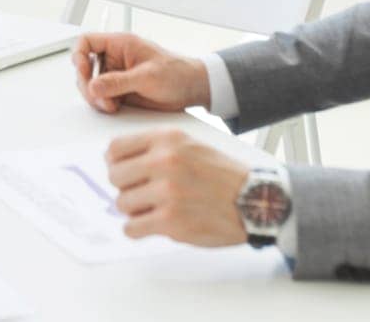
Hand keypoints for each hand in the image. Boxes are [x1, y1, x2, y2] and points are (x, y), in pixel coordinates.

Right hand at [72, 33, 210, 113]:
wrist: (192, 89)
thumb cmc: (177, 73)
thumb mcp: (147, 76)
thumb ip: (119, 82)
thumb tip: (94, 86)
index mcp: (120, 44)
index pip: (87, 42)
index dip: (80, 55)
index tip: (83, 70)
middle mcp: (115, 59)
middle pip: (85, 68)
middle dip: (88, 84)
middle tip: (99, 97)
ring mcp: (116, 76)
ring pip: (91, 85)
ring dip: (95, 97)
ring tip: (111, 105)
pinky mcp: (120, 91)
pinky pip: (101, 98)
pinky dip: (103, 105)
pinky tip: (115, 107)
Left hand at [106, 129, 249, 246]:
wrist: (255, 200)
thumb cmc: (223, 176)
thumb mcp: (190, 145)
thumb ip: (156, 149)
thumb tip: (118, 161)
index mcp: (167, 140)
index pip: (115, 148)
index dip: (116, 163)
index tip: (124, 172)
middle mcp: (164, 161)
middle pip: (114, 176)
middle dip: (126, 187)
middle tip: (142, 194)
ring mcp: (166, 192)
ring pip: (122, 203)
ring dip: (134, 210)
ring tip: (155, 209)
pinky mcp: (170, 221)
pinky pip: (131, 228)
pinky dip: (138, 229)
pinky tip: (154, 224)